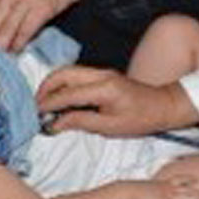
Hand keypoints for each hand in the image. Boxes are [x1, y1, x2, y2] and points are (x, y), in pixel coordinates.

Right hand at [36, 66, 198, 136]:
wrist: (163, 105)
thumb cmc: (140, 119)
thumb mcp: (110, 127)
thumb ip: (81, 122)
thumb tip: (55, 124)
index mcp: (103, 88)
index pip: (67, 94)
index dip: (48, 104)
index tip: (35, 115)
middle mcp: (100, 74)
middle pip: (62, 73)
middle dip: (45, 88)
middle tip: (35, 107)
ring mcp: (101, 72)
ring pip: (67, 71)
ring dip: (52, 85)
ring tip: (44, 104)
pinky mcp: (102, 74)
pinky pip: (76, 75)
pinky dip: (62, 85)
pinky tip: (59, 100)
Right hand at [135, 176, 198, 198]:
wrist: (133, 193)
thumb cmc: (138, 191)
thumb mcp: (150, 186)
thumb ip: (156, 188)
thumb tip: (155, 191)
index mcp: (167, 182)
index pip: (184, 178)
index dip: (194, 179)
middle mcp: (172, 188)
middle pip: (192, 188)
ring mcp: (172, 197)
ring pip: (191, 197)